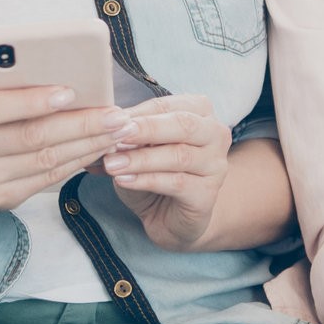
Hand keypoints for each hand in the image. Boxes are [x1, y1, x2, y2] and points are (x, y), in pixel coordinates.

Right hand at [0, 31, 133, 213]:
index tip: (70, 91)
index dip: (32, 101)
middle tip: (116, 114)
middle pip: (30, 137)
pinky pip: (48, 179)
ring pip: (45, 160)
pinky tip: (100, 146)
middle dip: (79, 124)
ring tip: (119, 129)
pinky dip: (78, 161)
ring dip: (88, 144)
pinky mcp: (1, 198)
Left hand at [104, 93, 231, 250]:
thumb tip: (108, 125)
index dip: (139, 112)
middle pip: (183, 125)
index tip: (111, 119)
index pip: (168, 105)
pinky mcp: (208, 194)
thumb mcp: (139, 148)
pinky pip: (177, 183)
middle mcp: (215, 134)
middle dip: (147, 129)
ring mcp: (215, 165)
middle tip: (117, 136)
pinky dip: (147, 180)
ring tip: (112, 164)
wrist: (170, 218)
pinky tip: (123, 180)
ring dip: (141, 159)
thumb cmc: (155, 173)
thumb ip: (130, 135)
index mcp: (200, 112)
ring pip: (179, 156)